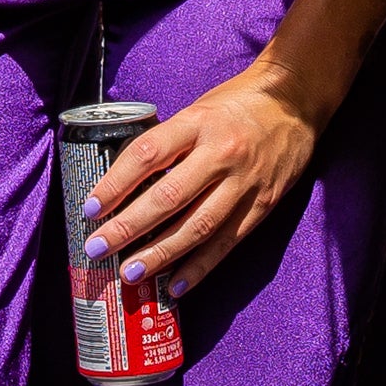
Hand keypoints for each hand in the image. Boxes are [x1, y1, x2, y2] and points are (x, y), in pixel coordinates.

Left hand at [75, 56, 325, 300]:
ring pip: (197, 226)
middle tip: (98, 248)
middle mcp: (221, 152)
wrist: (296, 100)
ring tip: (130, 273)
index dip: (115, 184)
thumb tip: (128, 179)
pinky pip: (227, 242)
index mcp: (198, 122)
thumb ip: (170, 141)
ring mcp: (244, 182)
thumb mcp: (199, 108)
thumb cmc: (238, 102)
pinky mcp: (262, 205)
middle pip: (168, 196)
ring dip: (160, 254)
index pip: (147, 154)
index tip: (90, 207)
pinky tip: (175, 285)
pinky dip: (200, 267)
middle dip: (128, 226)